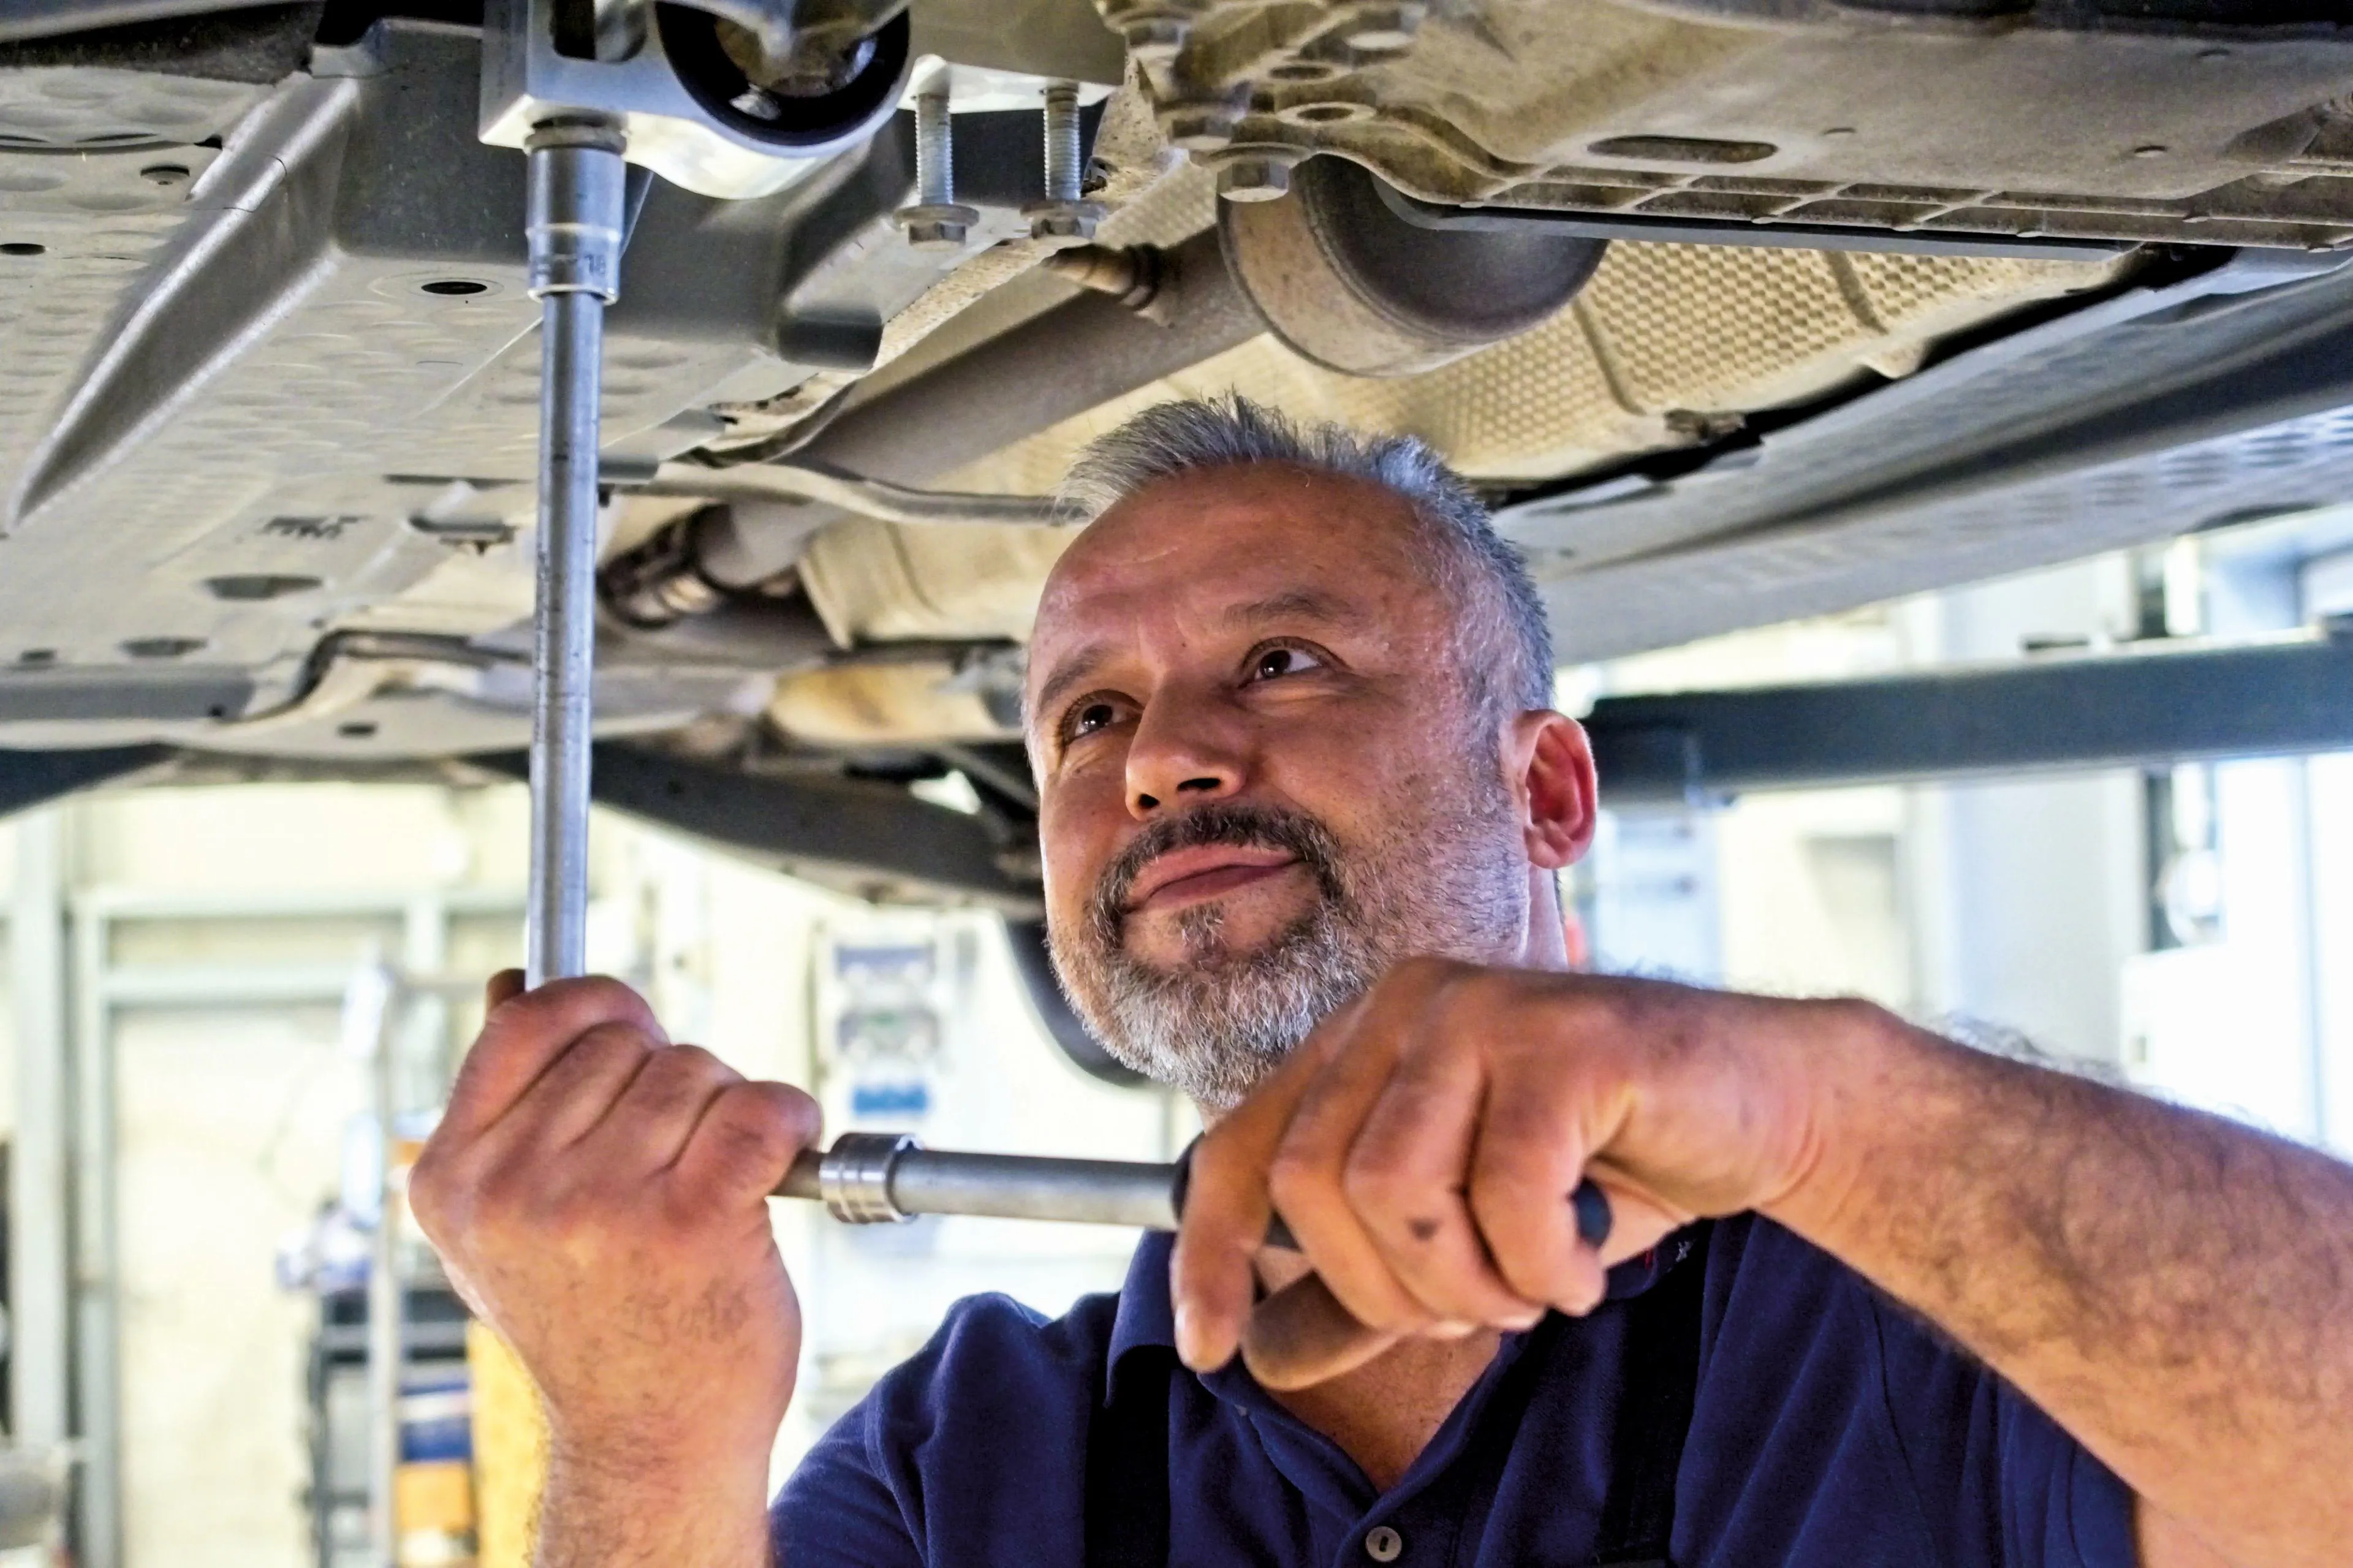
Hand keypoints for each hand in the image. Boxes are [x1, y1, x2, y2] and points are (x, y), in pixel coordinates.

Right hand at [409, 973, 819, 1484]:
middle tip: (675, 1150)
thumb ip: (506, 1105)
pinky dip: (788, 1114)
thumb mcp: (505, 1221)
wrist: (648, 1439)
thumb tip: (508, 985)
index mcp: (453, 1179)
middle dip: (668, 1075)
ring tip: (711, 1180)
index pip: (524, 1024)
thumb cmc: (592, 1320)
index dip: (593, 1007)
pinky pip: (758, 1108)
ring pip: (695, 1071)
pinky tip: (783, 1148)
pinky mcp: (691, 1226)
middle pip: (624, 1043)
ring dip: (725, 1107)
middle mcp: (515, 1192)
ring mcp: (599, 1209)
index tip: (632, 1030)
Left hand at [1172, 958, 1863, 1388]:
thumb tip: (1260, 1357)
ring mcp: (1484, 1008)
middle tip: (1482, 1306)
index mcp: (1364, 1036)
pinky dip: (1543, 1264)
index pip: (1242, 1148)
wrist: (1771, 1107)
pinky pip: (1506, 1190)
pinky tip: (1585, 1263)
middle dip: (1388, 1288)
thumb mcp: (1466, 1239)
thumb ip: (1365, 1291)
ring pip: (1393, 1187)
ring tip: (1532, 1283)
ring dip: (1465, 1279)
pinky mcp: (1567, 1039)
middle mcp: (1406, 1003)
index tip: (1210, 1349)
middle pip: (1315, 1184)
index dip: (1212, 1255)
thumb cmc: (1610, 1164)